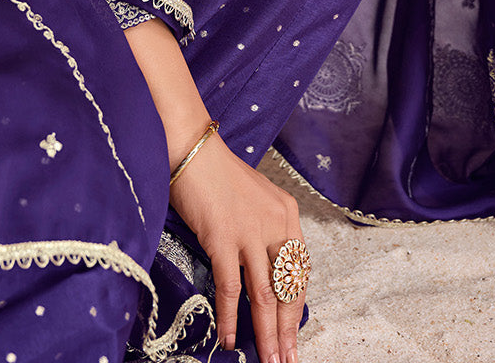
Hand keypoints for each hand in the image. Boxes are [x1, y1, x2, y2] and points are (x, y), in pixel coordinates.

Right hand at [169, 129, 304, 362]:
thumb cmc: (220, 174)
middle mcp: (275, 224)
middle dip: (287, 330)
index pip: (300, 272)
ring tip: (268, 360)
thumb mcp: (256, 199)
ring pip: (265, 296)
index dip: (298, 309)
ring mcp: (250, 232)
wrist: (194, 151)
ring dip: (266, 334)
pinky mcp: (223, 239)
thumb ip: (266, 230)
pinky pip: (231, 288)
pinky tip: (230, 339)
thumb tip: (265, 274)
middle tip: (287, 359)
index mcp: (287, 214)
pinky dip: (231, 317)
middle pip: (287, 289)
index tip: (294, 335)